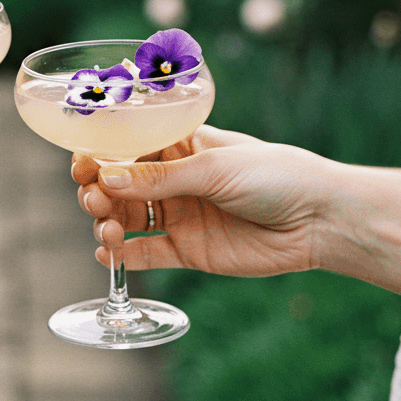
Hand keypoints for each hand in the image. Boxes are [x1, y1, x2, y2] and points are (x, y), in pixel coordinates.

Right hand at [72, 124, 330, 276]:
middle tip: (93, 200)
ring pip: (127, 219)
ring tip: (107, 230)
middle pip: (119, 185)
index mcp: (182, 145)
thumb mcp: (214, 168)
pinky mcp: (189, 251)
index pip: (128, 147)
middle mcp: (175, 180)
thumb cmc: (276, 176)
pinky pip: (147, 254)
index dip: (100, 155)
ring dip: (107, 222)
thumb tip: (106, 177)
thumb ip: (160, 177)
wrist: (319, 220)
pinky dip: (123, 256)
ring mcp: (180, 216)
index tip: (81, 165)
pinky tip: (107, 253)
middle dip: (98, 191)